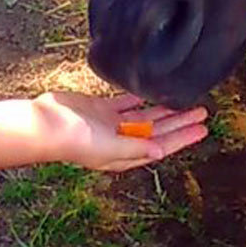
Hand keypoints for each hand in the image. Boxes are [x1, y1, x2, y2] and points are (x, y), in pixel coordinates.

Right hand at [34, 92, 207, 172]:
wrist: (43, 124)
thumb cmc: (72, 140)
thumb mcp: (108, 147)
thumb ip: (135, 147)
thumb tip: (160, 151)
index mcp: (123, 154)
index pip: (160, 146)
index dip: (182, 138)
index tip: (202, 129)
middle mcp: (119, 140)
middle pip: (156, 131)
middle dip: (179, 123)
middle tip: (202, 112)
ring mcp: (108, 124)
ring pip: (143, 116)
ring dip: (163, 110)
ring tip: (184, 101)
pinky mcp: (98, 108)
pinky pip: (124, 102)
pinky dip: (137, 98)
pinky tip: (151, 92)